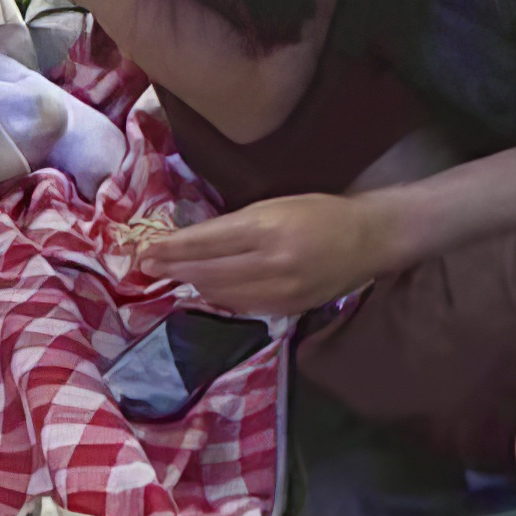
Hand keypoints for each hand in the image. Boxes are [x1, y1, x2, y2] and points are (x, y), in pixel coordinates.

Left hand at [150, 192, 393, 316]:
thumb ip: (236, 225)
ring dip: (193, 285)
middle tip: (145, 267)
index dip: (172, 249)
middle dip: (173, 269)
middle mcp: (271, 264)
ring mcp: (280, 292)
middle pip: (207, 272)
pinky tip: (207, 289)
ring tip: (170, 276)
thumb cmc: (321, 213)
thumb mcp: (276, 206)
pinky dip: (220, 297)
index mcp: (267, 229)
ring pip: (221, 294)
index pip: (206, 243)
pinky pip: (242, 306)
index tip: (145, 251)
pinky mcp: (288, 309)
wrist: (370, 239)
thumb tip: (192, 241)